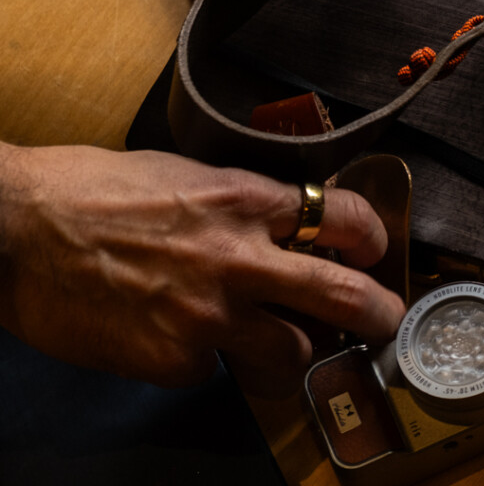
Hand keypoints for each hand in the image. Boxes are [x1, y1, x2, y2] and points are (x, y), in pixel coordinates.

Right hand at [0, 143, 405, 396]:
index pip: (342, 217)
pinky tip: (182, 334)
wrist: (19, 231)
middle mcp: (238, 258)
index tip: (372, 249)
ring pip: (289, 351)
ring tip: (277, 336)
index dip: (369, 236)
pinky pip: (218, 369)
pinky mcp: (172, 360)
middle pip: (339, 295)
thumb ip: (247, 203)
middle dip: (376, 312)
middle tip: (387, 320)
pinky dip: (212, 357)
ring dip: (291, 345)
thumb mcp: (190, 173)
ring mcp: (207, 316)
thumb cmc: (99, 190)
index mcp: (245, 200)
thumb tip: (292, 223)